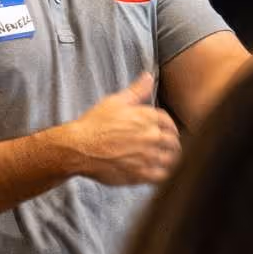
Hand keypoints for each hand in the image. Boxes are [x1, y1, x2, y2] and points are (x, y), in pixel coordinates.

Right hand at [58, 73, 180, 186]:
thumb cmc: (94, 124)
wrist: (79, 148)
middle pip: (173, 142)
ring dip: (170, 159)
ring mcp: (147, 156)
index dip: (169, 127)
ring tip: (166, 160)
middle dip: (172, 144)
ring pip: (171, 160)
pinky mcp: (140, 174)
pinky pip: (161, 176)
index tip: (167, 132)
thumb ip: (137, 90)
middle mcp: (151, 136)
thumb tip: (149, 76)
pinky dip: (162, 174)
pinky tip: (158, 172)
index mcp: (147, 117)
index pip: (169, 122)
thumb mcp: (116, 101)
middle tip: (168, 148)